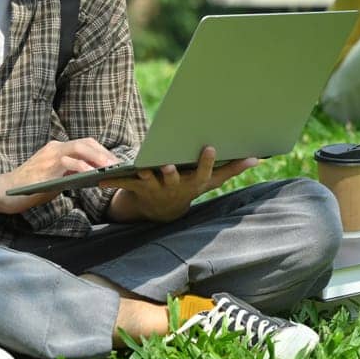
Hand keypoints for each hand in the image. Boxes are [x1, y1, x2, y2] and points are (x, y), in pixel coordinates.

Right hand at [0, 137, 119, 214]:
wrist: (4, 192)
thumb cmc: (30, 187)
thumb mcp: (54, 177)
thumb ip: (70, 173)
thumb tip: (93, 177)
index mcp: (57, 148)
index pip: (85, 144)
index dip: (102, 151)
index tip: (115, 162)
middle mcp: (55, 148)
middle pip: (86, 143)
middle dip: (104, 153)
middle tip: (118, 165)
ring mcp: (50, 156)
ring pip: (79, 149)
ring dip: (97, 158)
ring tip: (110, 168)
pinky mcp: (46, 168)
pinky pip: (68, 163)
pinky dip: (83, 168)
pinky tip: (93, 176)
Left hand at [104, 146, 258, 223]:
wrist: (163, 211)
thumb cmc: (191, 187)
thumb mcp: (212, 181)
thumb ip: (233, 169)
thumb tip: (258, 157)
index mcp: (193, 183)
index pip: (202, 172)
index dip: (206, 162)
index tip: (209, 147)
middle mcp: (174, 187)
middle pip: (172, 178)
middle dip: (170, 172)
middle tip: (168, 164)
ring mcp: (155, 188)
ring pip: (148, 180)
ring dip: (142, 174)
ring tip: (137, 166)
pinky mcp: (136, 188)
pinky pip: (123, 184)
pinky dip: (112, 181)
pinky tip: (100, 178)